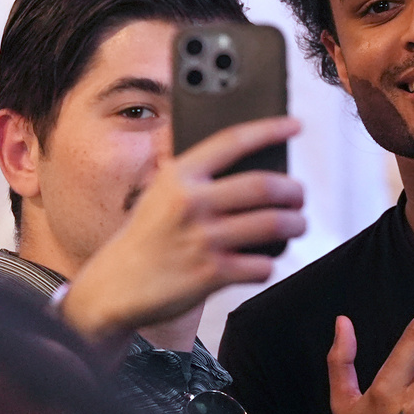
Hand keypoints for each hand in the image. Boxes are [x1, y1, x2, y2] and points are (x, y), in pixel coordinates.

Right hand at [60, 116, 305, 346]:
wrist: (115, 287)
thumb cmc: (148, 236)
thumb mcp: (160, 192)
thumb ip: (197, 174)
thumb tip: (252, 158)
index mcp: (180, 176)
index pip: (233, 141)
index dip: (269, 130)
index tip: (294, 126)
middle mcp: (191, 203)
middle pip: (264, 186)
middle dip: (293, 190)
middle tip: (299, 195)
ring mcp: (202, 240)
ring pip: (273, 224)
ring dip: (295, 224)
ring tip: (297, 224)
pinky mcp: (210, 274)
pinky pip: (261, 264)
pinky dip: (271, 263)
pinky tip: (265, 260)